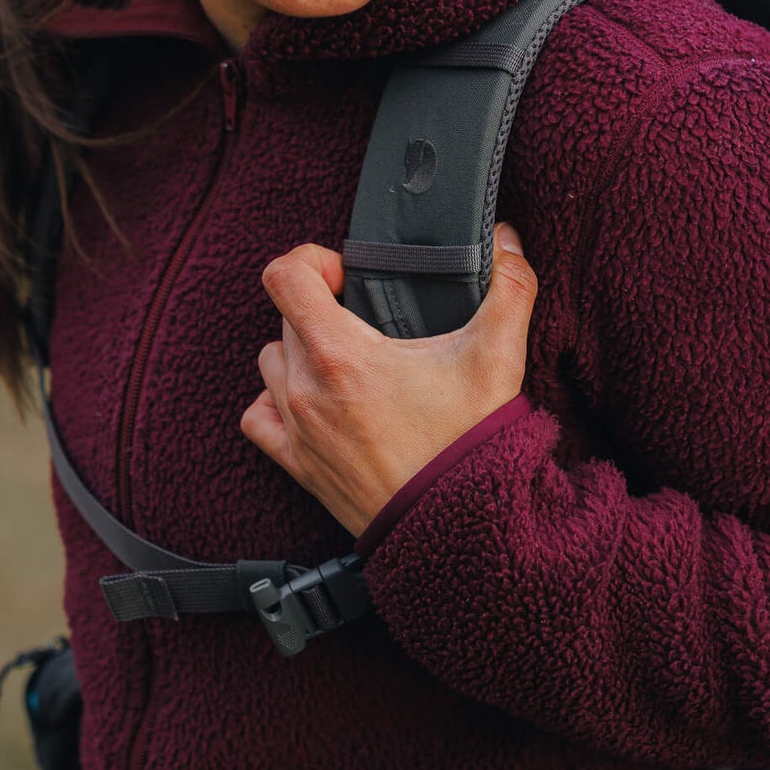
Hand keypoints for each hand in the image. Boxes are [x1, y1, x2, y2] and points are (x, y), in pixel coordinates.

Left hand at [239, 224, 537, 536]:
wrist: (456, 529)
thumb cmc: (469, 447)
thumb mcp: (497, 357)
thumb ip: (510, 288)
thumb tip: (507, 240)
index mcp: (341, 354)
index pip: (284, 277)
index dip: (313, 260)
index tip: (346, 275)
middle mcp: (306, 388)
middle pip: (286, 316)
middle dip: (323, 307)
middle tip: (368, 321)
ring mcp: (296, 428)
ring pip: (271, 360)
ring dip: (300, 350)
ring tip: (347, 359)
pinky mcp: (297, 464)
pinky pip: (259, 416)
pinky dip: (276, 400)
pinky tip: (313, 400)